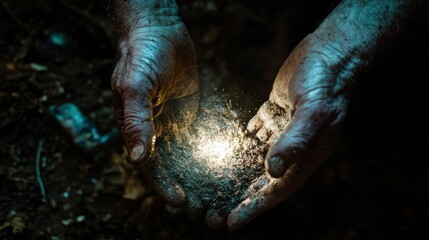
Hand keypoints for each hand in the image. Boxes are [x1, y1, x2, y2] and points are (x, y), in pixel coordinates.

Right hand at [111, 3, 198, 206]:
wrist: (159, 31)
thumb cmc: (141, 55)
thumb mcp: (135, 85)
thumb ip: (137, 120)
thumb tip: (138, 156)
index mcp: (136, 128)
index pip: (148, 164)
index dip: (162, 183)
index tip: (179, 200)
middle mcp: (153, 130)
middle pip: (168, 166)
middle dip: (183, 186)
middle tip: (202, 205)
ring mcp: (172, 122)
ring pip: (184, 156)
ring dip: (197, 175)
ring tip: (215, 193)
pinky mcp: (188, 113)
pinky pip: (198, 138)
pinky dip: (207, 153)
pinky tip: (222, 165)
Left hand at [228, 32, 353, 228]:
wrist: (330, 52)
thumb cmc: (327, 82)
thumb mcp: (313, 110)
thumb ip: (295, 139)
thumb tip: (272, 170)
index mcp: (307, 154)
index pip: (277, 189)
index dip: (255, 207)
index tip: (232, 223)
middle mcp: (294, 147)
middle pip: (264, 179)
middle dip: (241, 196)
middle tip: (214, 212)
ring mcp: (283, 130)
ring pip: (257, 159)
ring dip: (237, 173)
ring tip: (215, 187)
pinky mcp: (274, 113)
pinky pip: (254, 135)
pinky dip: (240, 144)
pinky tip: (224, 150)